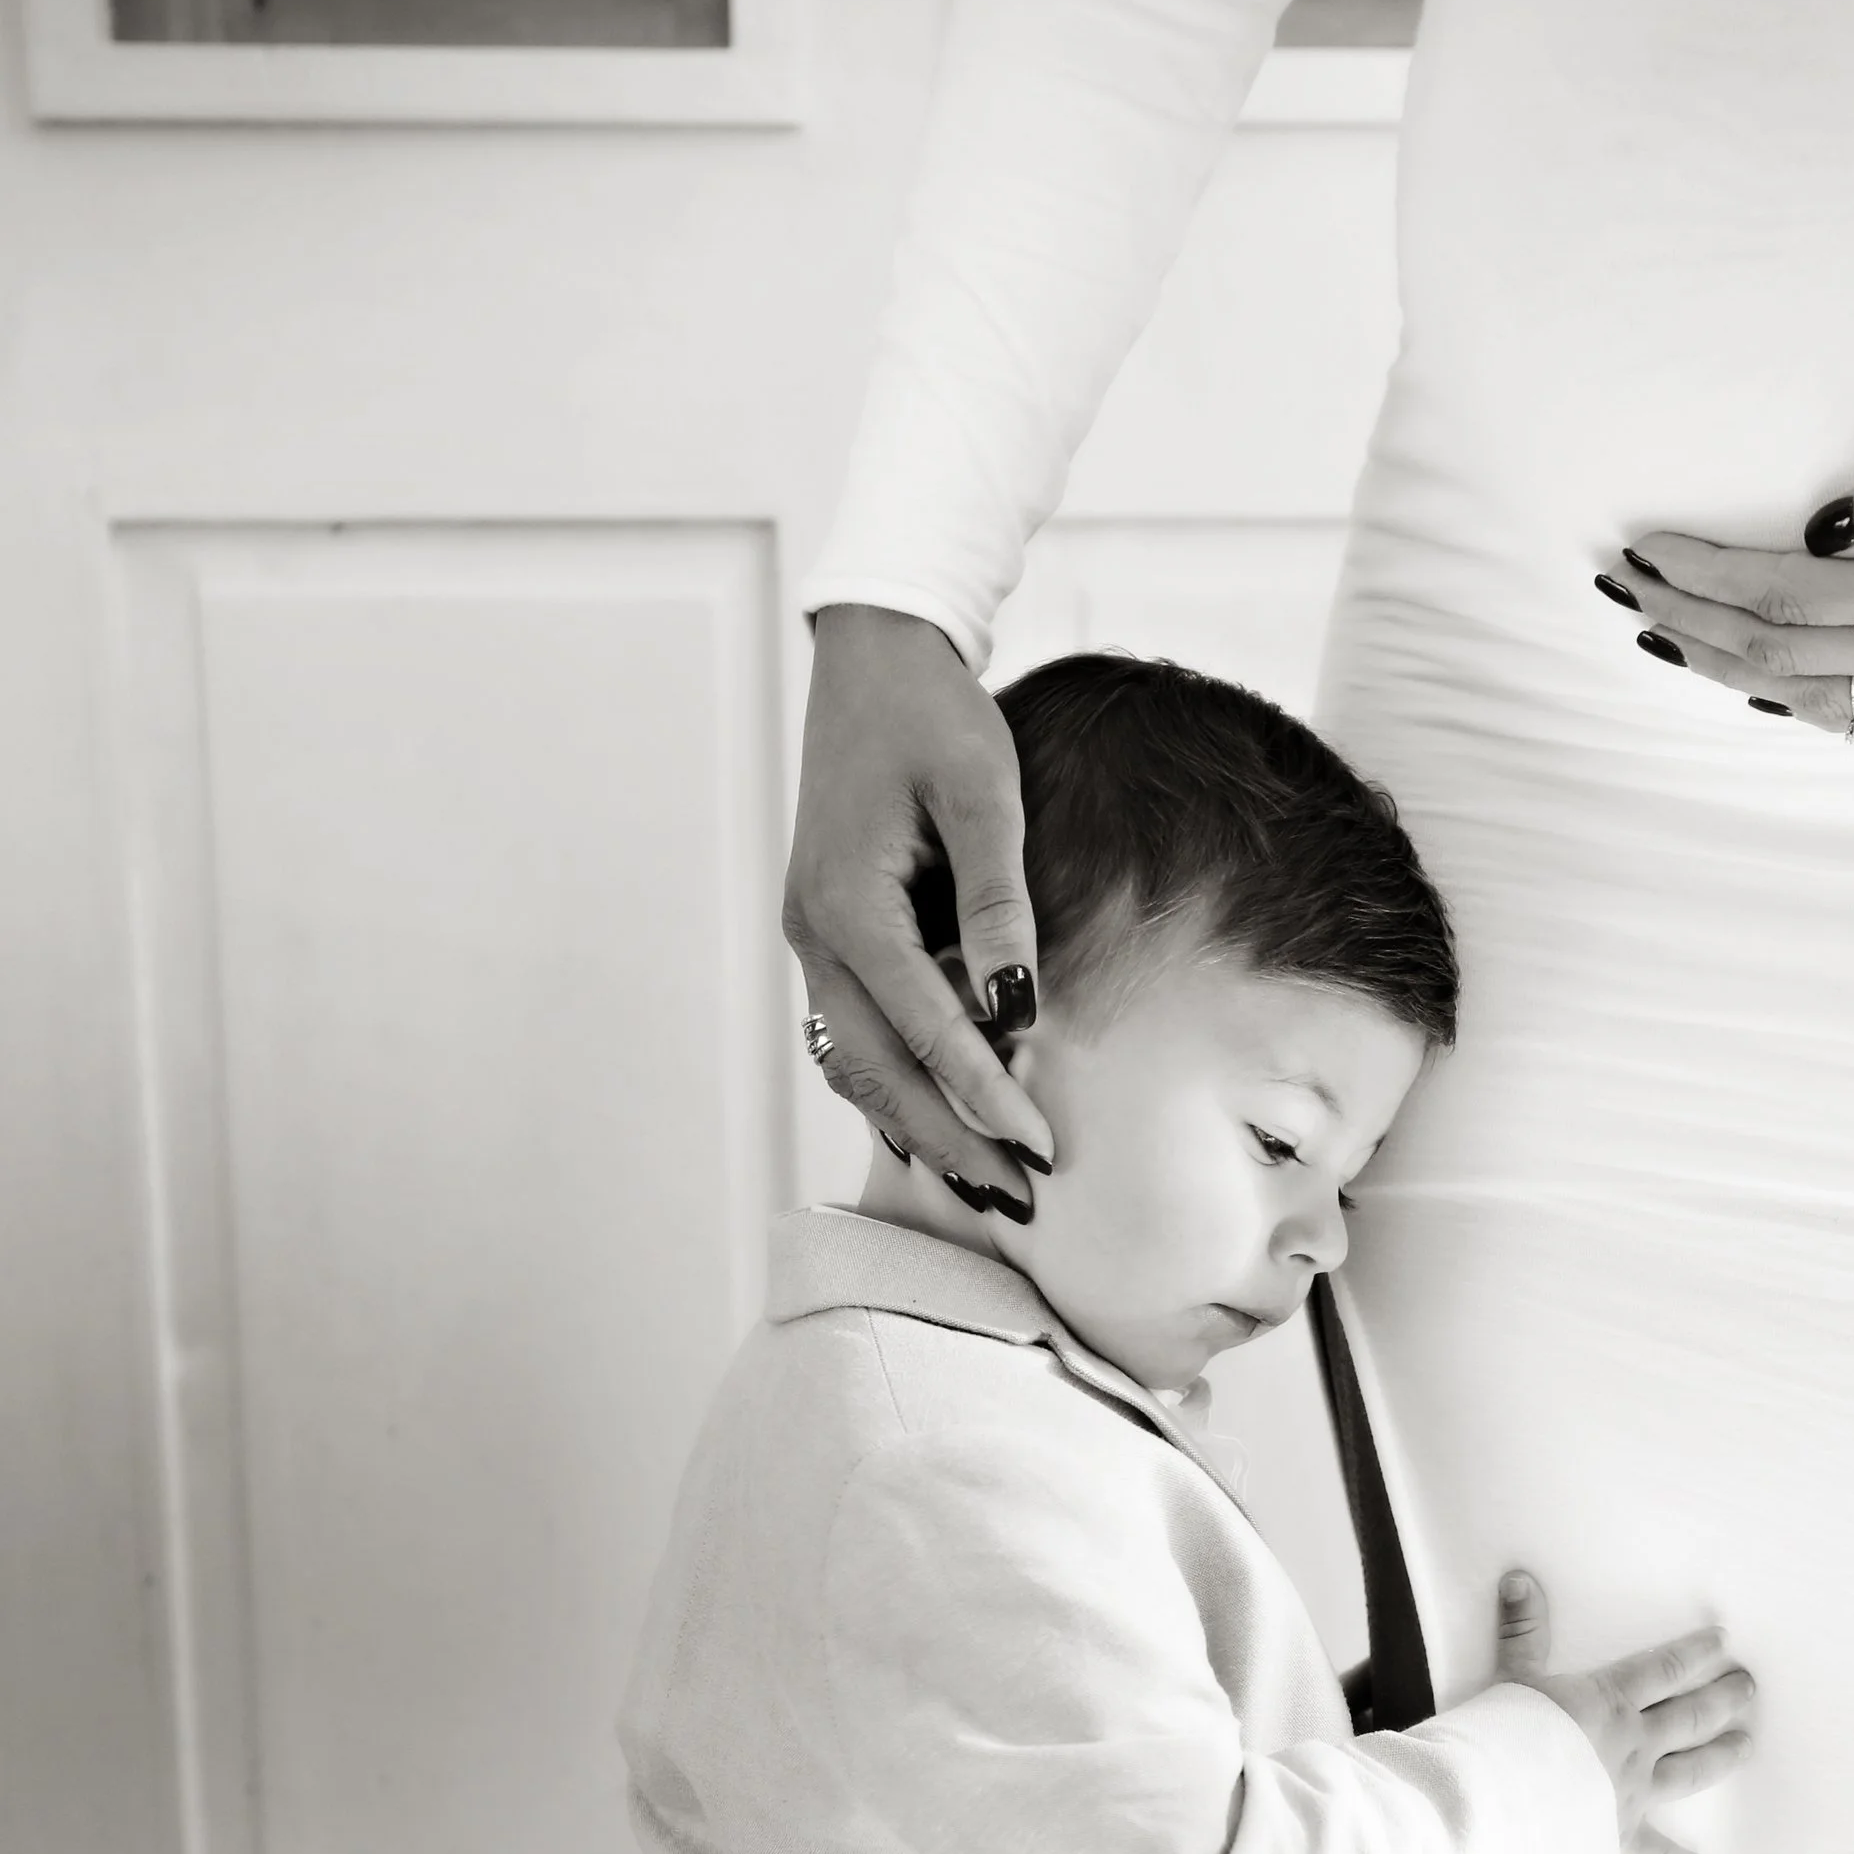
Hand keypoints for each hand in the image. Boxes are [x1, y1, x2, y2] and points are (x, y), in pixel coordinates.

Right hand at [784, 605, 1050, 1191]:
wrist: (872, 659)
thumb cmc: (933, 714)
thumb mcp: (982, 793)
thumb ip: (997, 903)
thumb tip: (1018, 1011)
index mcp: (847, 901)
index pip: (922, 1025)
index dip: (982, 1092)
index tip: (1041, 1145)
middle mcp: (814, 932)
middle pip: (874, 1069)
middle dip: (946, 1137)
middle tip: (1018, 1194)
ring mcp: (812, 936)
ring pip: (854, 1061)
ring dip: (917, 1123)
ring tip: (985, 1179)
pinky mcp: (828, 932)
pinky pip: (853, 1031)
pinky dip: (893, 1083)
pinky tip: (938, 1122)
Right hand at [1493, 1572, 1753, 1853]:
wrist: (1499, 1801)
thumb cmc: (1505, 1735)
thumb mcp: (1512, 1674)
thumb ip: (1522, 1629)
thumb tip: (1519, 1578)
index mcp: (1610, 1701)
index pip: (1662, 1669)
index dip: (1694, 1652)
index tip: (1723, 1642)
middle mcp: (1633, 1743)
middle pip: (1690, 1716)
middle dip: (1723, 1699)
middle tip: (1749, 1688)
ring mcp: (1633, 1791)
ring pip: (1690, 1771)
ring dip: (1720, 1757)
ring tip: (1746, 1747)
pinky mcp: (1619, 1835)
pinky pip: (1656, 1853)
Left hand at [1597, 410, 1853, 735]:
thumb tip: (1817, 529)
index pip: (1788, 594)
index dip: (1705, 575)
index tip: (1644, 545)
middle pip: (1785, 654)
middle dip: (1694, 620)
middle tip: (1621, 586)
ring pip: (1819, 697)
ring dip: (1732, 668)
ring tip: (1665, 636)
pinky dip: (1802, 699)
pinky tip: (1765, 682)